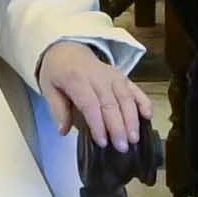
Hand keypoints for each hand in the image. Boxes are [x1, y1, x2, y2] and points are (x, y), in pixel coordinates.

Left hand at [33, 40, 150, 162]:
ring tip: (134, 139)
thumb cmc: (58, 72)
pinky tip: (148, 116)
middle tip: (122, 147)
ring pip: (125, 97)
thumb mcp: (49, 87)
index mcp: (76, 79)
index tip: (102, 142)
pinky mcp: (122, 76)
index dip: (98, 124)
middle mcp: (97, 76)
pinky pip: (135, 88)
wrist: (67, 49)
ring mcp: (112, 75)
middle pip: (111, 102)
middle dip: (118, 126)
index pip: (90, 104)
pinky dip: (143, 101)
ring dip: (132, 119)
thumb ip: (57, 109)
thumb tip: (63, 130)